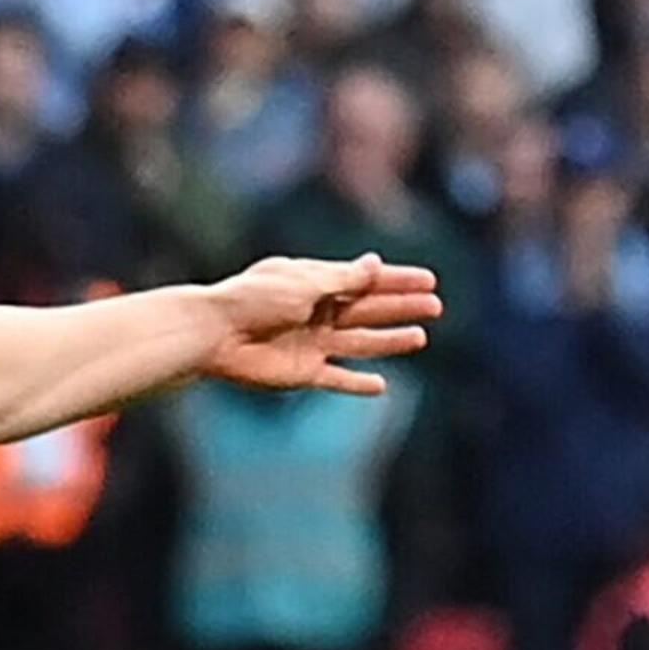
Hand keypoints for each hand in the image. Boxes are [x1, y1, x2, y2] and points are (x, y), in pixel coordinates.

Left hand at [199, 254, 441, 396]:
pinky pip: (335, 378)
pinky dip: (356, 383)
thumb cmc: (254, 300)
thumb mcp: (305, 283)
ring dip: (389, 341)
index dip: (398, 281)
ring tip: (419, 339)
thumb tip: (376, 263)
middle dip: (401, 308)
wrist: (212, 334)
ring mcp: (309, 344)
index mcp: (315, 283)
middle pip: (368, 311)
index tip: (430, 280)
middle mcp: (316, 312)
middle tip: (436, 307)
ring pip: (360, 343)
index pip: (366, 281)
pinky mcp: (300, 373)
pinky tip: (380, 386)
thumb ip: (344, 280)